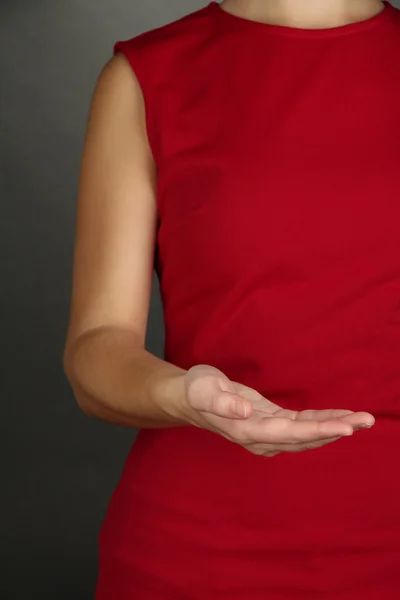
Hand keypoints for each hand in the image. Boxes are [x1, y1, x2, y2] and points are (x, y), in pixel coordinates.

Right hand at [183, 365, 374, 456]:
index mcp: (246, 430)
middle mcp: (260, 437)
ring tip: (363, 419)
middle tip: (366, 420)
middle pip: (305, 437)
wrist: (188, 399)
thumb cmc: (195, 390)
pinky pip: (301, 425)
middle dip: (336, 429)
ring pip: (307, 434)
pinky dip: (322, 421)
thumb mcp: (203, 389)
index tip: (345, 428)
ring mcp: (267, 434)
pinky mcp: (272, 423)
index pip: (288, 433)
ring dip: (335, 427)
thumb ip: (222, 402)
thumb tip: (246, 411)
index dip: (317, 430)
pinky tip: (341, 417)